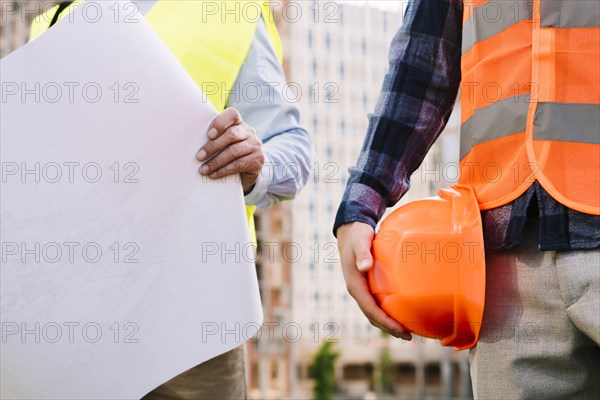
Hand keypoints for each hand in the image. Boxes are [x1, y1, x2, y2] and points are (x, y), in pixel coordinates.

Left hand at [196, 108, 263, 192]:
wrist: (247, 173)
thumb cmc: (229, 155)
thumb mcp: (223, 144)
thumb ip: (214, 139)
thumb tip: (193, 143)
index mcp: (239, 123)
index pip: (232, 114)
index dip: (220, 123)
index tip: (209, 135)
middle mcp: (250, 132)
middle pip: (231, 135)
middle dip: (212, 146)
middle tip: (199, 157)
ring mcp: (255, 145)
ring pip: (234, 151)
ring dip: (216, 162)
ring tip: (203, 169)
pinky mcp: (258, 159)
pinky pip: (238, 164)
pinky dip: (223, 170)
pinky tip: (213, 174)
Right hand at [337, 222, 411, 339]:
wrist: (350, 230)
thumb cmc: (357, 236)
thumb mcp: (360, 242)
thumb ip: (363, 254)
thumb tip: (364, 266)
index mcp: (354, 285)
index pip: (370, 309)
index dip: (385, 322)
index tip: (400, 329)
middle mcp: (357, 290)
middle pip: (372, 316)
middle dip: (389, 328)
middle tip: (408, 336)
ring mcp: (361, 289)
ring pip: (374, 312)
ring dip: (388, 323)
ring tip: (406, 331)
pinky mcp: (366, 286)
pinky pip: (376, 304)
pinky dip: (387, 313)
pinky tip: (401, 312)